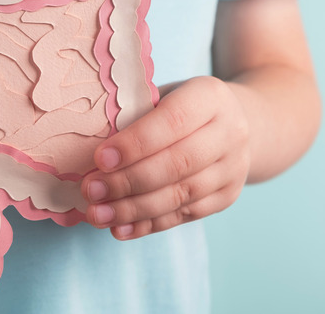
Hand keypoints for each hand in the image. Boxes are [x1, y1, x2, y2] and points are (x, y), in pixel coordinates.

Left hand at [82, 76, 250, 239]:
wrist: (237, 122)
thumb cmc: (179, 106)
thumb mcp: (161, 95)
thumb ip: (134, 114)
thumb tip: (88, 145)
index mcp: (210, 96)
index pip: (172, 121)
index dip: (135, 143)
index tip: (99, 159)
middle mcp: (230, 132)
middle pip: (177, 164)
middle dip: (128, 181)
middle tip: (91, 191)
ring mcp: (234, 168)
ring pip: (181, 195)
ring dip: (134, 209)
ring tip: (98, 214)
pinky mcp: (227, 197)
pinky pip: (185, 215)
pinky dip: (149, 224)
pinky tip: (119, 229)